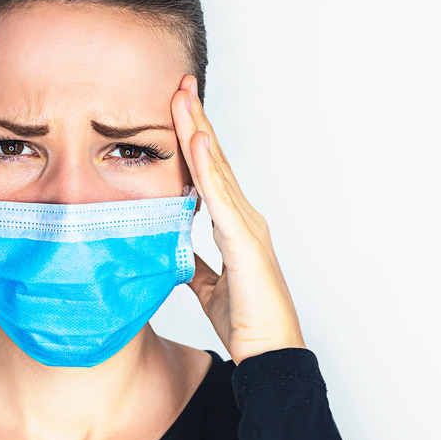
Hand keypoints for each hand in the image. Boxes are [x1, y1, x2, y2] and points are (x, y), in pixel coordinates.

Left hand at [171, 75, 305, 364]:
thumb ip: (192, 263)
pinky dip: (206, 168)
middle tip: (180, 85)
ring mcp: (247, 226)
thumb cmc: (246, 322)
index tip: (178, 109)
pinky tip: (194, 143)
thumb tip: (171, 251)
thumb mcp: (208, 285)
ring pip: (217, 169)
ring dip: (199, 131)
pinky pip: (221, 198)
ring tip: (182, 98)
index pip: (210, 173)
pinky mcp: (245, 241)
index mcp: (234, 225)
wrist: (269, 353)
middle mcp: (243, 218)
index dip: (194, 140)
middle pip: (215, 160)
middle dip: (197, 121)